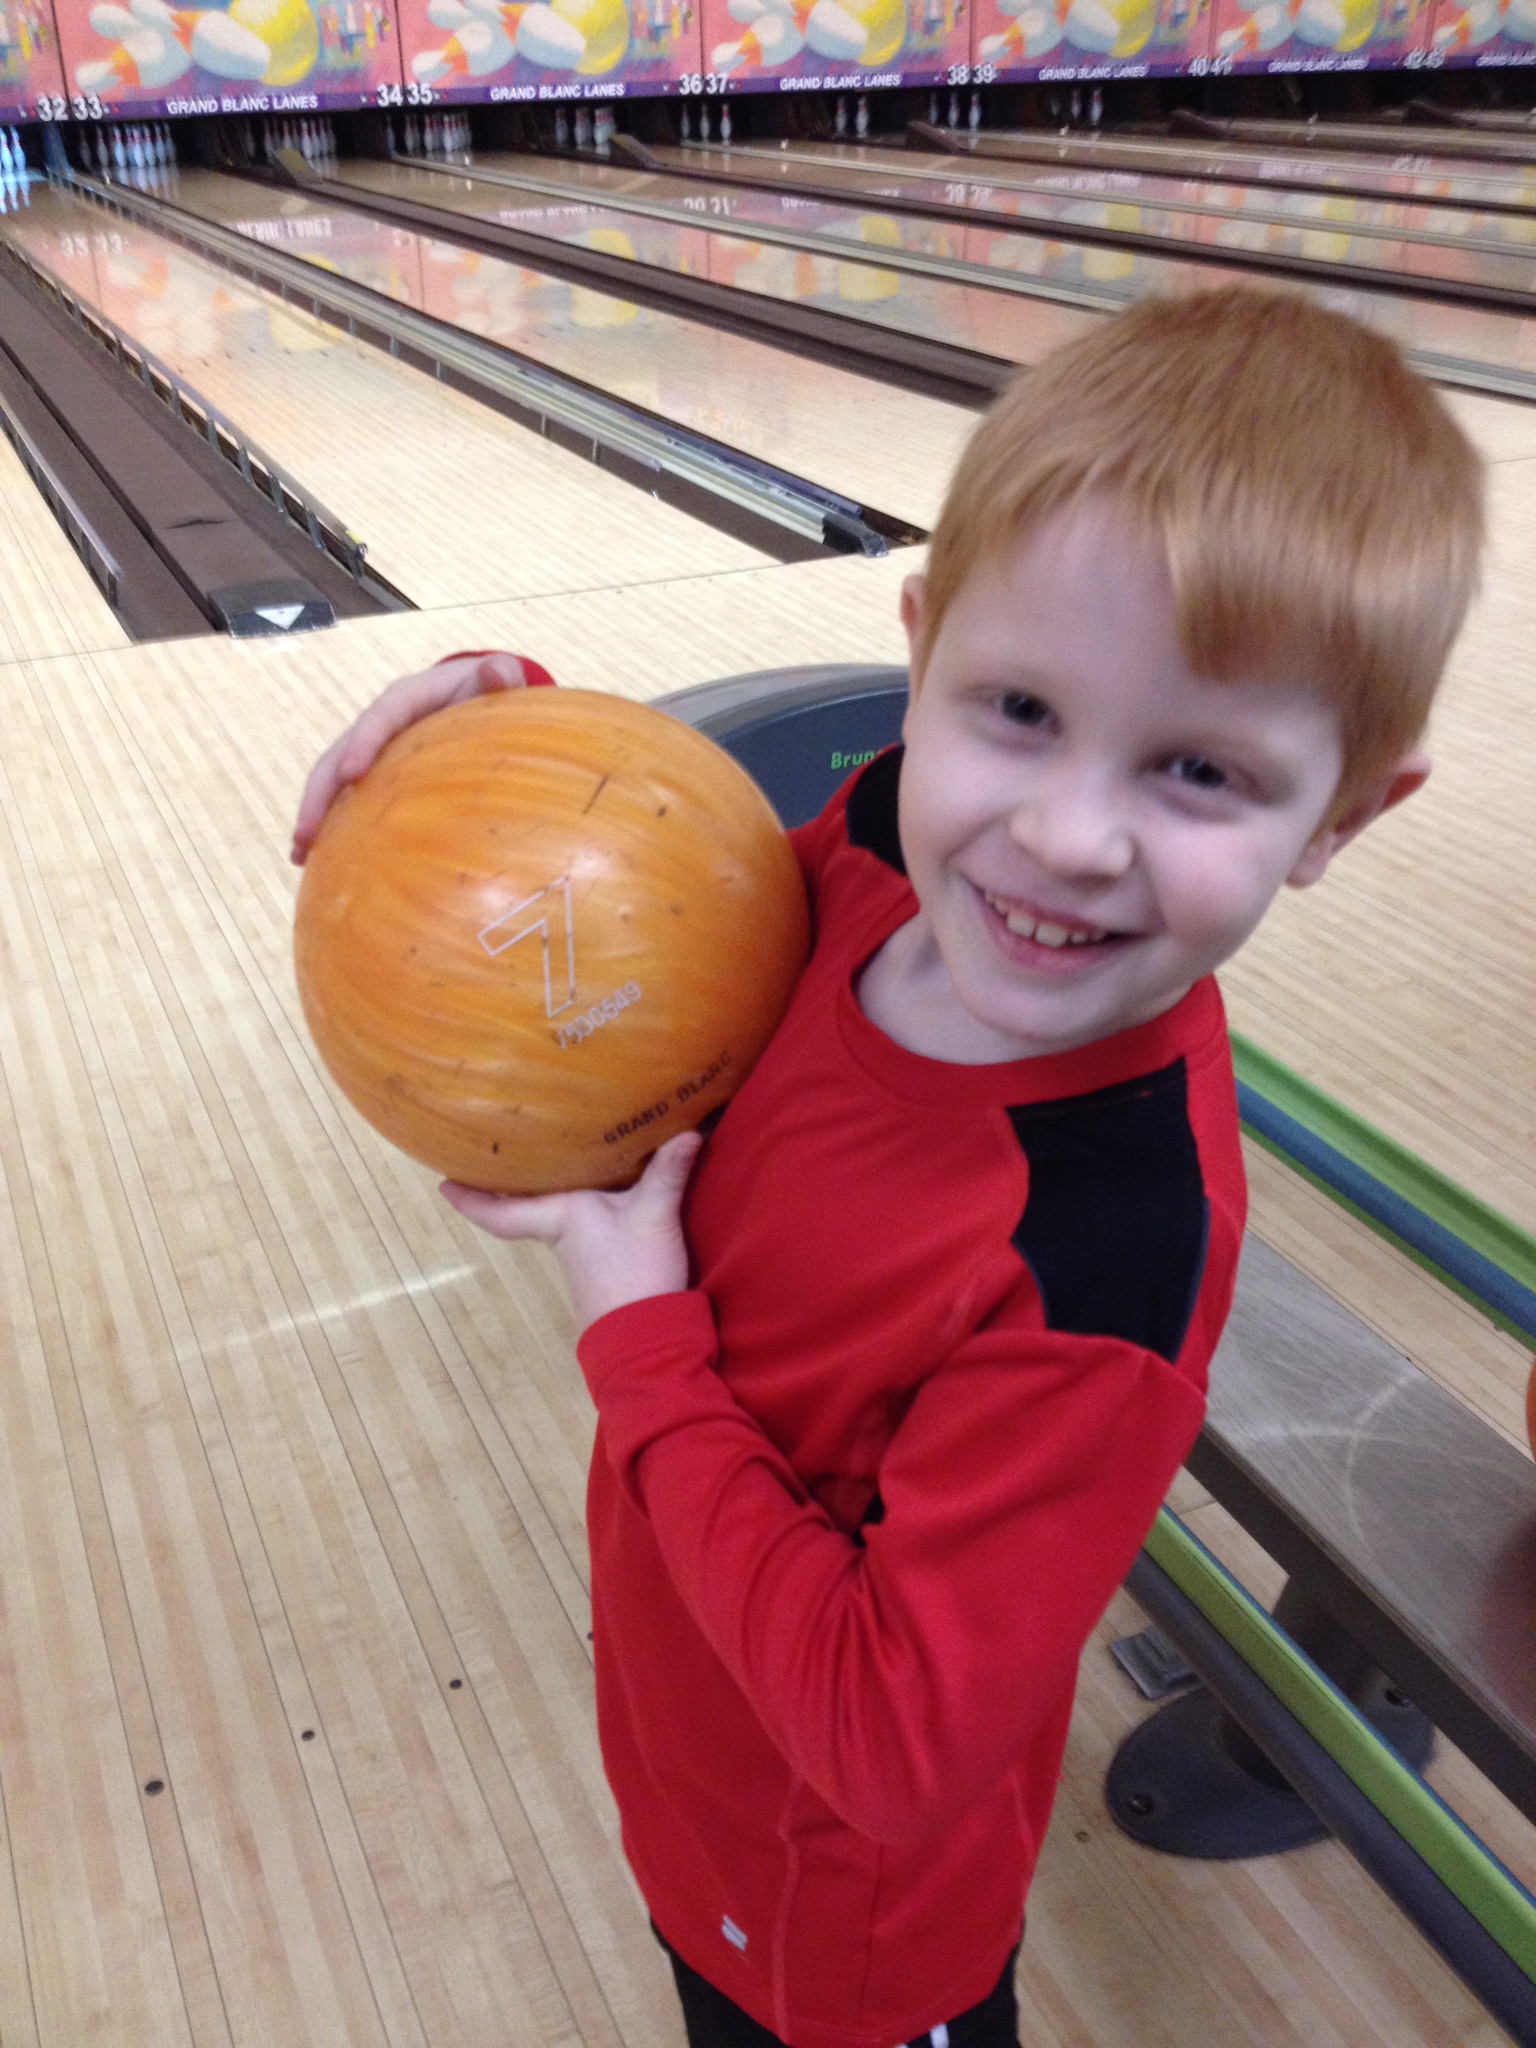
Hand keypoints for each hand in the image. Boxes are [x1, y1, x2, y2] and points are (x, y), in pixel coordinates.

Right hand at [291, 650, 529, 863]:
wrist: (477, 695)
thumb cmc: (488, 688)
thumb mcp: (497, 678)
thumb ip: (500, 674)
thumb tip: (497, 671)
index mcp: (405, 698)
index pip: (380, 717)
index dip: (364, 743)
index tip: (353, 775)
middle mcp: (378, 723)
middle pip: (339, 754)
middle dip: (320, 793)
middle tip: (306, 833)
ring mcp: (372, 751)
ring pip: (332, 781)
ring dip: (314, 815)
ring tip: (300, 854)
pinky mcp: (375, 775)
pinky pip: (347, 798)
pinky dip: (332, 826)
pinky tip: (318, 860)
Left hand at [441, 1131, 703, 1331]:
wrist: (648, 1335)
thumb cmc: (634, 1273)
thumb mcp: (654, 1216)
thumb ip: (668, 1171)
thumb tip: (690, 1130)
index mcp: (560, 1216)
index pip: (501, 1211)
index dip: (471, 1199)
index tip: (442, 1184)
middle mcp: (562, 1231)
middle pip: (523, 1207)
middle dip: (508, 1183)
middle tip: (493, 1152)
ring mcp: (579, 1249)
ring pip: (551, 1211)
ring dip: (542, 1188)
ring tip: (542, 1154)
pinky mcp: (602, 1258)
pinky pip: (577, 1220)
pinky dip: (575, 1199)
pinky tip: (594, 1185)